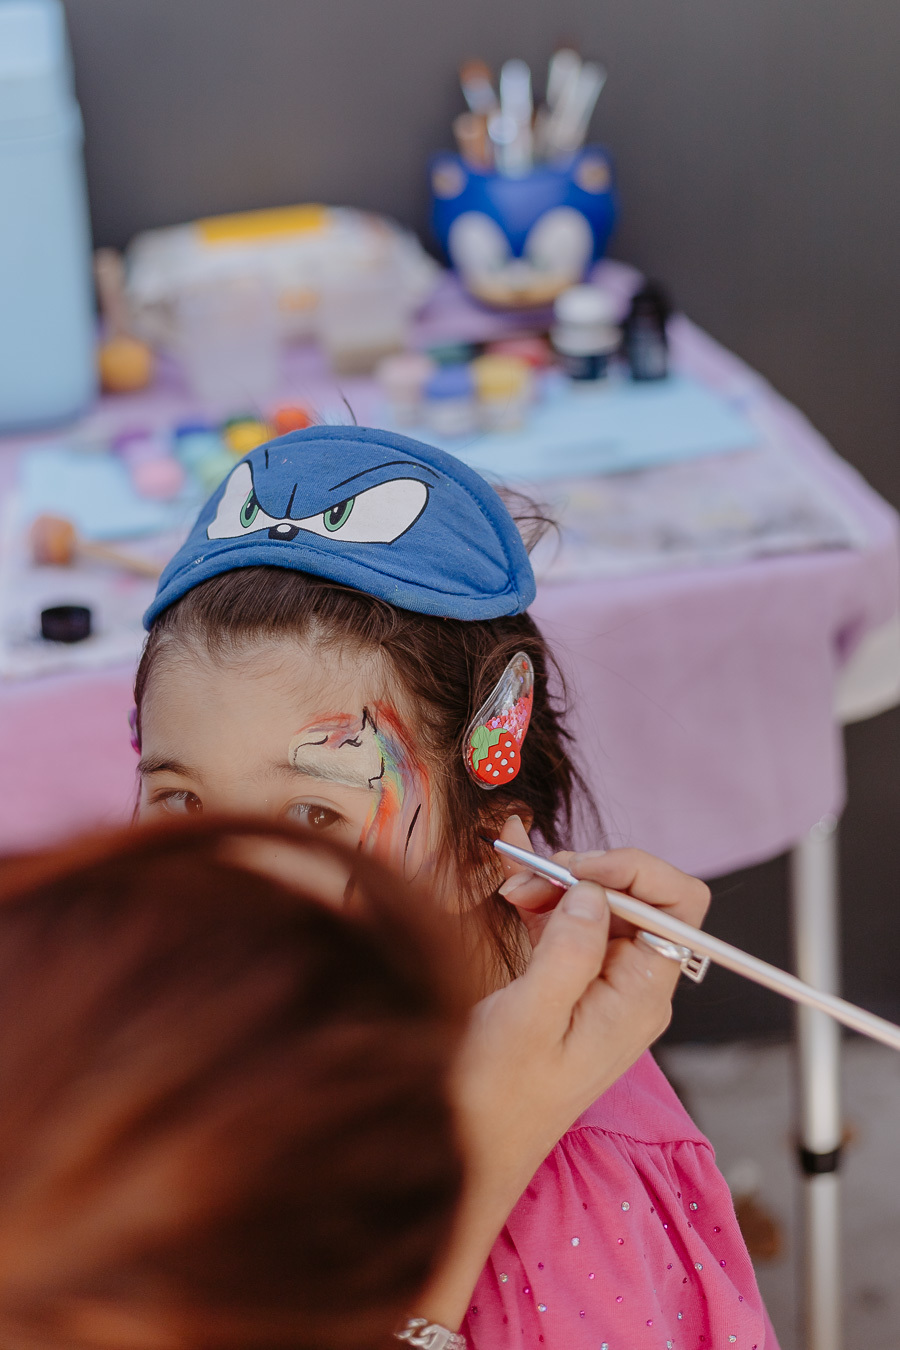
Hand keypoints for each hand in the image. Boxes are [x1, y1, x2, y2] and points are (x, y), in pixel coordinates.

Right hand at [419, 844, 708, 1328]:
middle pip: (641, 898)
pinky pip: (576, 926)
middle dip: (589, 873)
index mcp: (641, 996)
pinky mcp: (577, 986)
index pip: (678, 906)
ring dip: (563, 885)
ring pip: (605, 906)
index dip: (636, 870)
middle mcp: (635, 988)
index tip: (576, 869)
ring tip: (513, 888)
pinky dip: (549, 902)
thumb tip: (594, 892)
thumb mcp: (529, 1018)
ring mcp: (608, 987)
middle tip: (528, 879)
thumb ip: (569, 950)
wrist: (473, 1148)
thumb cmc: (497, 1097)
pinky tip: (516, 899)